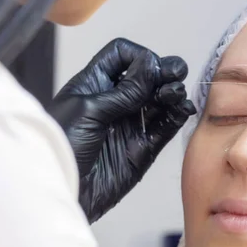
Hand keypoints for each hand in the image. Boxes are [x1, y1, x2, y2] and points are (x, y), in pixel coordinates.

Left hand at [46, 38, 195, 222]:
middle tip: (176, 73)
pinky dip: (178, 116)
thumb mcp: (88, 110)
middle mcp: (116, 101)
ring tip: (176, 94)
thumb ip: (123, 91)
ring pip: (160, 100)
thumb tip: (150, 64)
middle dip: (164, 71)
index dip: (140, 56)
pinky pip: (166, 126)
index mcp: (95, 84)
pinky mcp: (145, 147)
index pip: (122, 56)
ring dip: (172, 93)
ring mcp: (132, 124)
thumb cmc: (62, 148)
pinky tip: (183, 109)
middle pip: (147, 77)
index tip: (149, 67)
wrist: (66, 191)